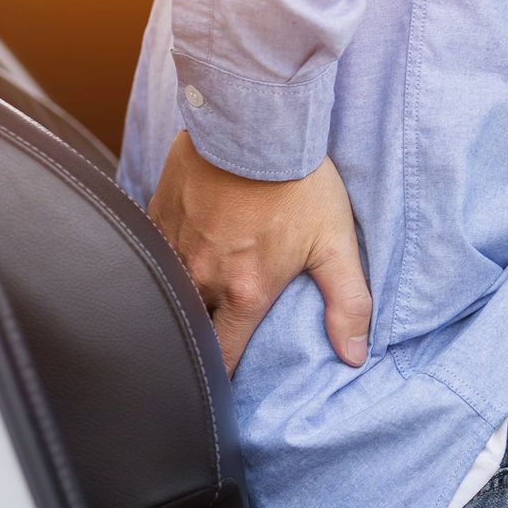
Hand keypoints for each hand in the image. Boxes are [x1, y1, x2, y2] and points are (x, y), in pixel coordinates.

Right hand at [148, 131, 372, 375]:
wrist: (255, 124)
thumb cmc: (299, 184)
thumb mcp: (335, 243)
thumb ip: (348, 303)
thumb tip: (353, 356)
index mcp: (244, 293)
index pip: (225, 357)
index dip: (227, 376)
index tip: (231, 383)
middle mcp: (201, 278)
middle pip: (193, 330)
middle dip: (201, 340)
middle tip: (213, 341)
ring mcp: (173, 248)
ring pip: (169, 294)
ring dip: (183, 302)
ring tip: (197, 303)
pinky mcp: (157, 219)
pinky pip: (154, 256)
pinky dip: (166, 265)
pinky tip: (182, 258)